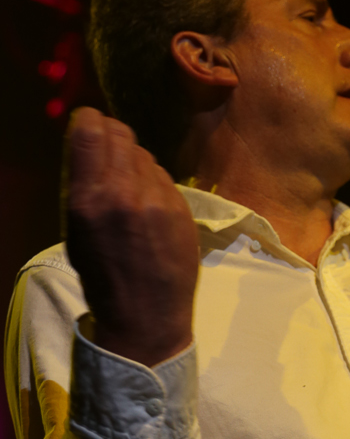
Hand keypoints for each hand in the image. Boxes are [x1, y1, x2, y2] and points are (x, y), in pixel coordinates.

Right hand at [62, 106, 199, 366]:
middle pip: (122, 134)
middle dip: (113, 136)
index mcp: (90, 199)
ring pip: (146, 155)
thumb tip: (90, 147)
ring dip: (135, 163)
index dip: (89, 121)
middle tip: (110, 150)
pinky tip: (151, 209)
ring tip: (131, 190)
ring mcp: (159, 201)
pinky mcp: (183, 210)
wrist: (147, 317)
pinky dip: (155, 184)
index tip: (89, 124)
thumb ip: (83, 186)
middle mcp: (125, 193)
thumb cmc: (103, 277)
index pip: (90, 129)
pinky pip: (165, 178)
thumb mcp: (77, 231)